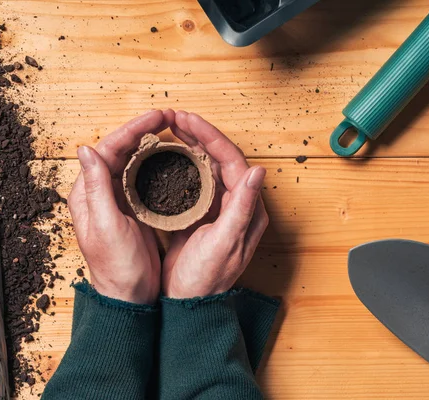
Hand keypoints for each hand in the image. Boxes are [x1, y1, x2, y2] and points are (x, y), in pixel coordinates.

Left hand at [68, 110, 174, 304]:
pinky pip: (140, 176)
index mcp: (87, 195)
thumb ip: (96, 187)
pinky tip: (168, 156)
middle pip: (119, 151)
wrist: (128, 296)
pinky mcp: (130, 208)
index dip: (131, 130)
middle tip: (167, 117)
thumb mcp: (106, 226)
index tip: (156, 117)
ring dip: (148, 143)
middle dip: (141, 131)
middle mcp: (97, 193)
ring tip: (169, 129)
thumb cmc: (116, 267)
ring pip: (130, 161)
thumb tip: (85, 149)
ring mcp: (114, 200)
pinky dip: (154, 162)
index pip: (106, 150)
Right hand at [163, 111, 268, 298]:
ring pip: (207, 166)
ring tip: (172, 128)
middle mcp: (236, 203)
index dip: (210, 136)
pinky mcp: (201, 213)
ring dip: (191, 145)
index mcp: (246, 207)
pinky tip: (169, 155)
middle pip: (220, 158)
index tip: (188, 120)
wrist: (189, 302)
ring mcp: (217, 207)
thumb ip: (242, 207)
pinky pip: (194, 179)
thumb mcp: (225, 242)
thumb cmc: (207, 278)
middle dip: (199, 134)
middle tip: (176, 118)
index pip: (232, 160)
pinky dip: (183, 163)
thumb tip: (259, 171)